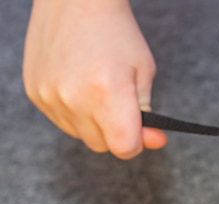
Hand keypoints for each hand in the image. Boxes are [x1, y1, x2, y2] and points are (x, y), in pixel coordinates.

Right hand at [23, 0, 166, 158]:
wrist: (75, 1)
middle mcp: (74, 98)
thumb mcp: (144, 72)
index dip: (138, 142)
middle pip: (102, 145)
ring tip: (98, 89)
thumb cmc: (117, 34)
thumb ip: (148, 114)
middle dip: (116, 131)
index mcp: (107, 92)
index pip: (124, 147)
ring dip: (94, 123)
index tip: (144, 129)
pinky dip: (74, 112)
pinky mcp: (35, 93)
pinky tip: (79, 85)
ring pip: (81, 136)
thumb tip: (155, 141)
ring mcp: (50, 96)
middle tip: (120, 101)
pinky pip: (62, 121)